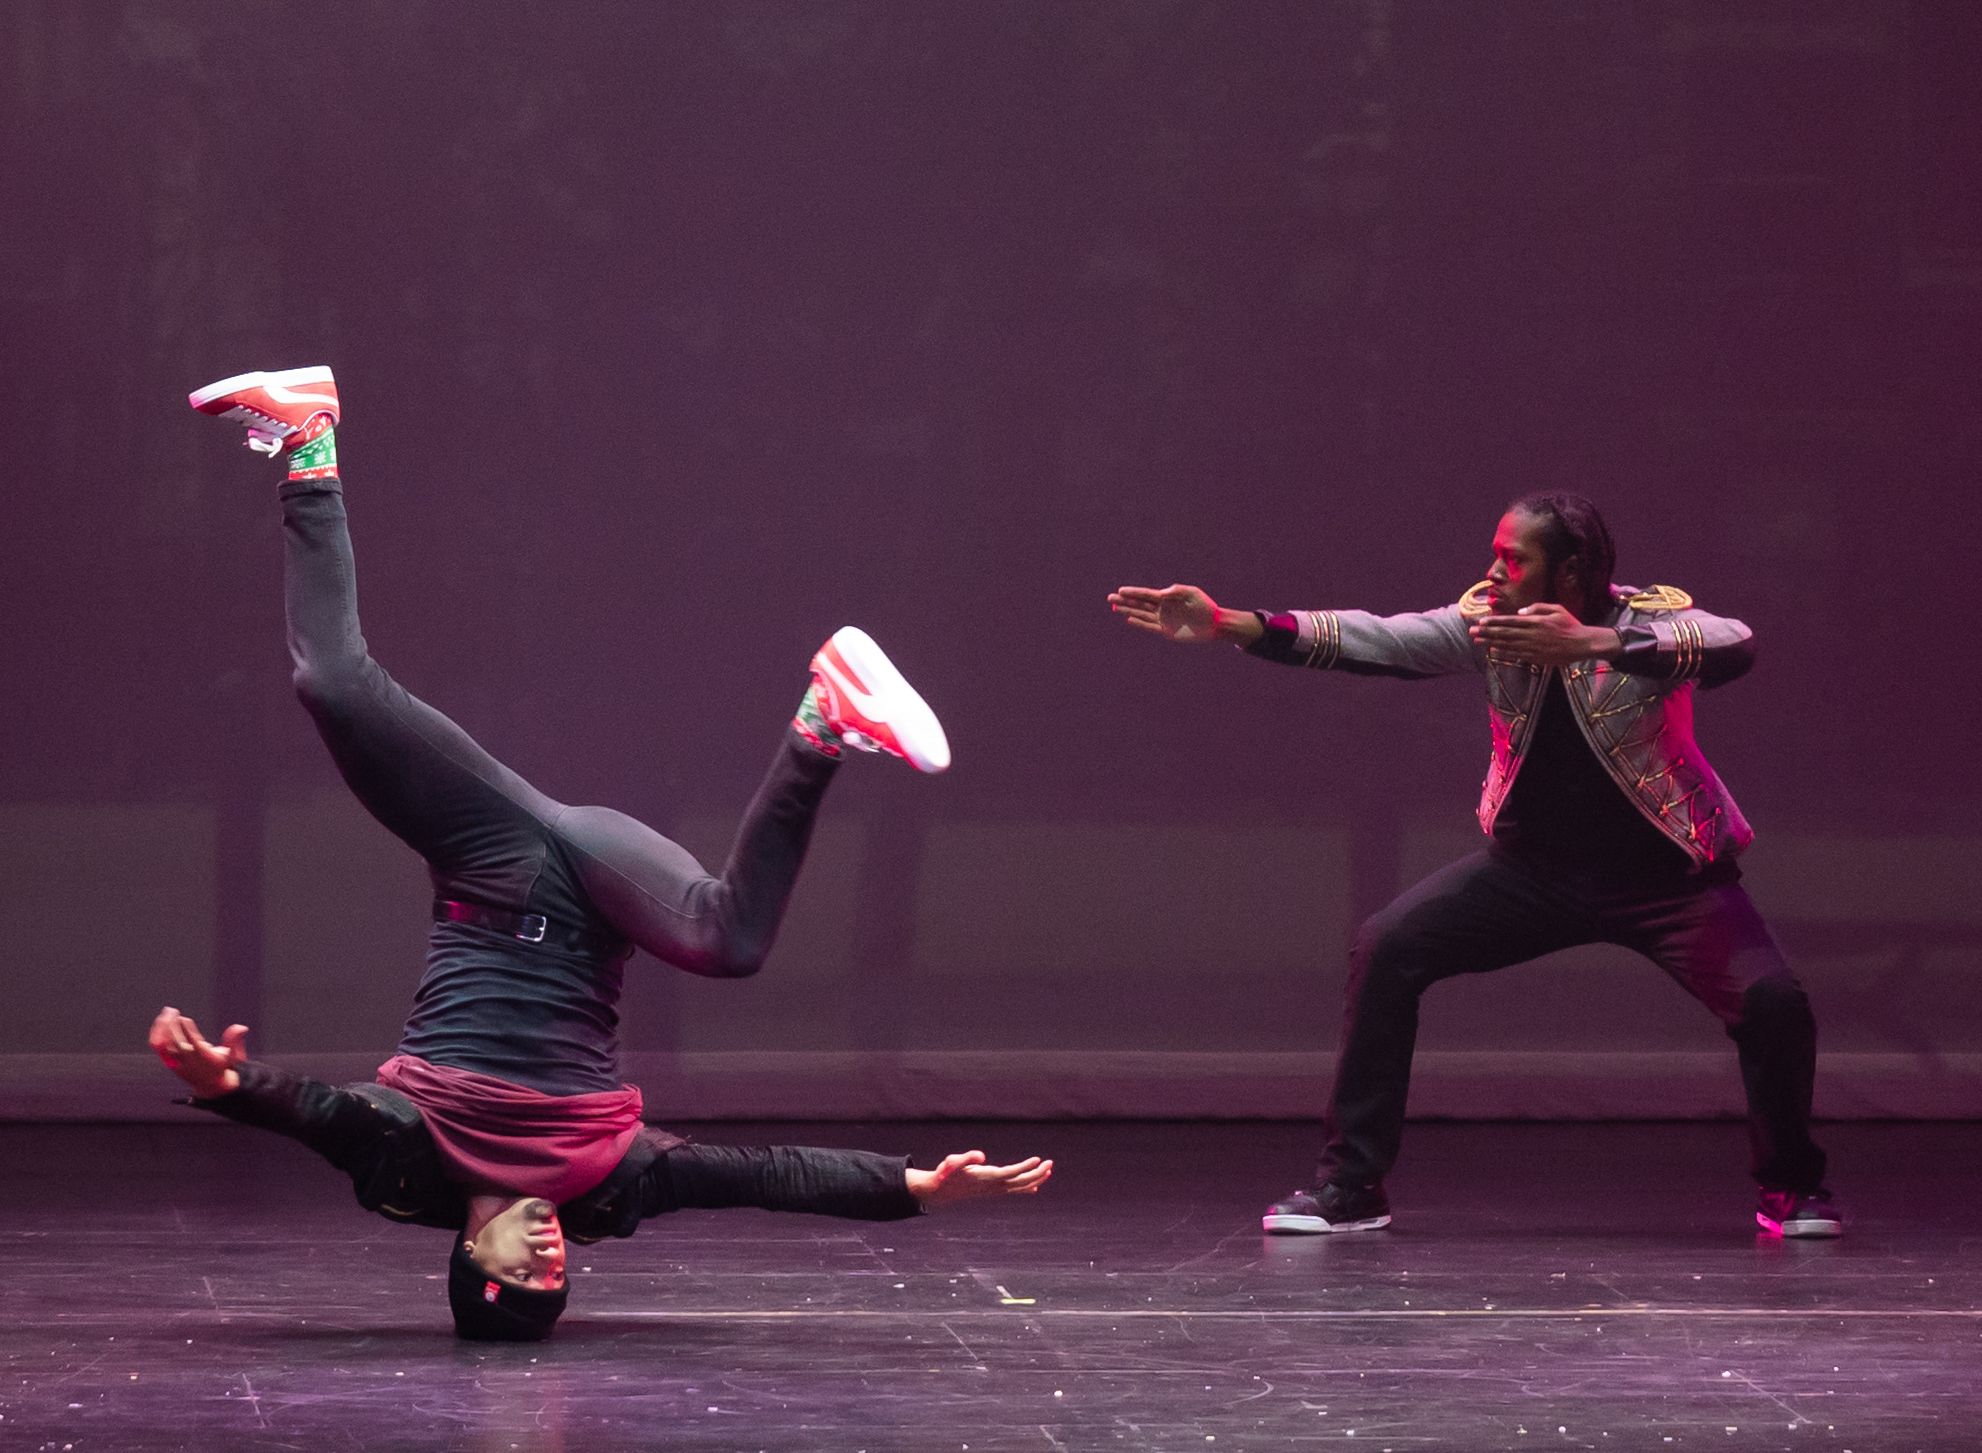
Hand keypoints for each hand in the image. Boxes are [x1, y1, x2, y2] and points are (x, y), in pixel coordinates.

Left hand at [148, 1006, 248, 1098]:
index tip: (182, 1018)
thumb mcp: (233, 1054)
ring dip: (162, 1027)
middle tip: (172, 1011)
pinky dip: (157, 1034)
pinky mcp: (170, 1061)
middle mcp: (188, 1058)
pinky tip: (160, 1022)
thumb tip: (241, 1027)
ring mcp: (177, 1061)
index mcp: (203, 1056)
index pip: (191, 1042)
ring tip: (166, 1013)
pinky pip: (159, 1048)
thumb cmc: (222, 1066)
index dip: (186, 1029)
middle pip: (174, 1041)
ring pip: (164, 1044)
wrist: (210, 1086)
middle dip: (171, 1025)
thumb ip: (234, 1040)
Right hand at [907, 1151, 1052, 1207]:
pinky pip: (1012, 1190)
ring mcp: (993, 1190)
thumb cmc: (945, 1174)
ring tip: (1048, 1171)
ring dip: (1034, 1179)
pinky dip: (1024, 1188)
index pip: (1010, 1173)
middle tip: (1050, 1164)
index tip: (1038, 1160)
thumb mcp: (952, 1162)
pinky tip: (1034, 1188)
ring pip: (1018, 1187)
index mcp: (986, 1177)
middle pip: (1019, 1182)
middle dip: (1035, 1174)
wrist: (940, 1191)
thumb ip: (967, 1158)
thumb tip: (982, 1156)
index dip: (1025, 1167)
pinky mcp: (991, 1191)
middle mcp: (992, 1186)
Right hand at [1107, 584, 1225, 643]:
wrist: (1214, 624)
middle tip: (1110, 598)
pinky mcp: (1166, 631)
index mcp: (1167, 597)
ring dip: (1128, 611)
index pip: (1146, 594)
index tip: (1120, 590)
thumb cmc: (1204, 606)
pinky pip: (1150, 627)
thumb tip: (1161, 593)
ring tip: (1114, 608)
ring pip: (1141, 614)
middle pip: (1139, 604)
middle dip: (1125, 601)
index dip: (1133, 592)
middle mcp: (1163, 608)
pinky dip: (1139, 623)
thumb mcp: (1192, 593)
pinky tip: (1129, 619)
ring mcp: (1163, 620)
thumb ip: (1176, 591)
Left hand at [1468, 602, 1619, 667]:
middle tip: (1471, 632)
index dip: (1494, 622)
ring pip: (1507, 645)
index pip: (1510, 621)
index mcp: (1536, 621)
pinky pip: (1516, 655)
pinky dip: (1503, 653)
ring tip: (1477, 641)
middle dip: (1486, 633)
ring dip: (1490, 643)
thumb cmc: (1570, 624)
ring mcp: (1533, 647)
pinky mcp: (1536, 657)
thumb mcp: (1557, 609)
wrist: (1582, 644)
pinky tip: (1492, 651)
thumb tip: (1520, 611)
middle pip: (1504, 633)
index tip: (1481, 622)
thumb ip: (1538, 607)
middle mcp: (1532, 635)